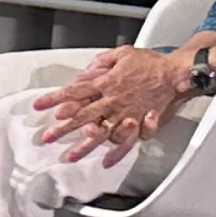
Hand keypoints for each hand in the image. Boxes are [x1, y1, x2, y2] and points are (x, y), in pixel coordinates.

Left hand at [33, 45, 194, 156]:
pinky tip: (106, 162)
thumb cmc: (151, 63)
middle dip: (63, 128)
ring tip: (70, 156)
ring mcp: (126, 114)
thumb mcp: (122, 54)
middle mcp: (112, 101)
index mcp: (106, 83)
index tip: (39, 106)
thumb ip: (101, 62)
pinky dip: (117, 153)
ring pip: (101, 133)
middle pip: (82, 116)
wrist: (176, 74)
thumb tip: (85, 72)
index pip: (74, 91)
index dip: (55, 98)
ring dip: (85, 146)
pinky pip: (126, 142)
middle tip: (47, 138)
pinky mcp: (140, 124)